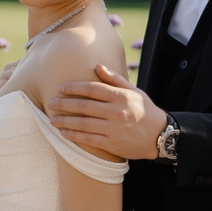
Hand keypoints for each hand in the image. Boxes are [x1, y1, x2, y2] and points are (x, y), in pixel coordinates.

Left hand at [47, 64, 162, 160]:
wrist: (161, 136)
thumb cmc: (145, 111)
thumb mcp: (134, 91)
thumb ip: (115, 79)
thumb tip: (97, 66)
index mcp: (120, 97)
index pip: (92, 89)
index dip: (74, 87)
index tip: (60, 87)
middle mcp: (116, 112)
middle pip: (84, 106)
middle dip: (64, 104)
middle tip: (50, 102)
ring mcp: (114, 129)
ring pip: (84, 124)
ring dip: (65, 121)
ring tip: (52, 119)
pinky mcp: (112, 144)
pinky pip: (89, 140)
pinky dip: (74, 136)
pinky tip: (64, 133)